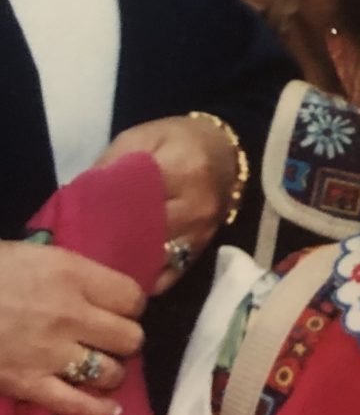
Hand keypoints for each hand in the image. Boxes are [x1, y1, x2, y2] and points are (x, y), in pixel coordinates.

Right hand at [0, 242, 145, 414]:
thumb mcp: (37, 256)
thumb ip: (77, 275)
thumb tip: (109, 293)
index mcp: (71, 275)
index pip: (133, 298)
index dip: (131, 306)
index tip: (120, 308)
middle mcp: (69, 314)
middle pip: (130, 337)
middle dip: (124, 338)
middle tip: (110, 338)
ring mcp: (50, 352)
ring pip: (112, 371)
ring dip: (111, 370)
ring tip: (101, 365)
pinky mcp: (29, 383)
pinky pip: (78, 404)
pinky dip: (98, 409)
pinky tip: (109, 409)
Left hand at [96, 115, 238, 292]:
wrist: (225, 154)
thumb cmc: (180, 140)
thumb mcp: (143, 136)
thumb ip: (114, 163)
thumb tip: (83, 196)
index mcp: (183, 169)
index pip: (137, 196)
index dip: (106, 207)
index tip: (78, 215)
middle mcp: (197, 205)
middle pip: (147, 231)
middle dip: (113, 237)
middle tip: (82, 241)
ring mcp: (201, 233)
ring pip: (157, 257)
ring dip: (127, 261)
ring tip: (99, 260)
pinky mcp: (202, 251)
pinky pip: (171, 275)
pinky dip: (146, 278)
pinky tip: (125, 273)